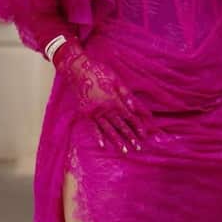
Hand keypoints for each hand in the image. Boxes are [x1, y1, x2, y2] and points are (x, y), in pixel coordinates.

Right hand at [54, 38, 154, 154]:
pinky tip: (103, 145)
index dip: (137, 126)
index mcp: (114, 100)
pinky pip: (93, 127)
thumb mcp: (116, 80)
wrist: (77, 70)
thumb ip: (126, 95)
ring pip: (107, 129)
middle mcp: (104, 109)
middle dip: (129, 136)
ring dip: (117, 140)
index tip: (144, 135)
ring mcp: (94, 112)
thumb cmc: (99, 72)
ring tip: (124, 151)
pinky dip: (98, 137)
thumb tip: (136, 109)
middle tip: (138, 148)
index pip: (129, 116)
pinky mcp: (85, 113)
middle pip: (120, 125)